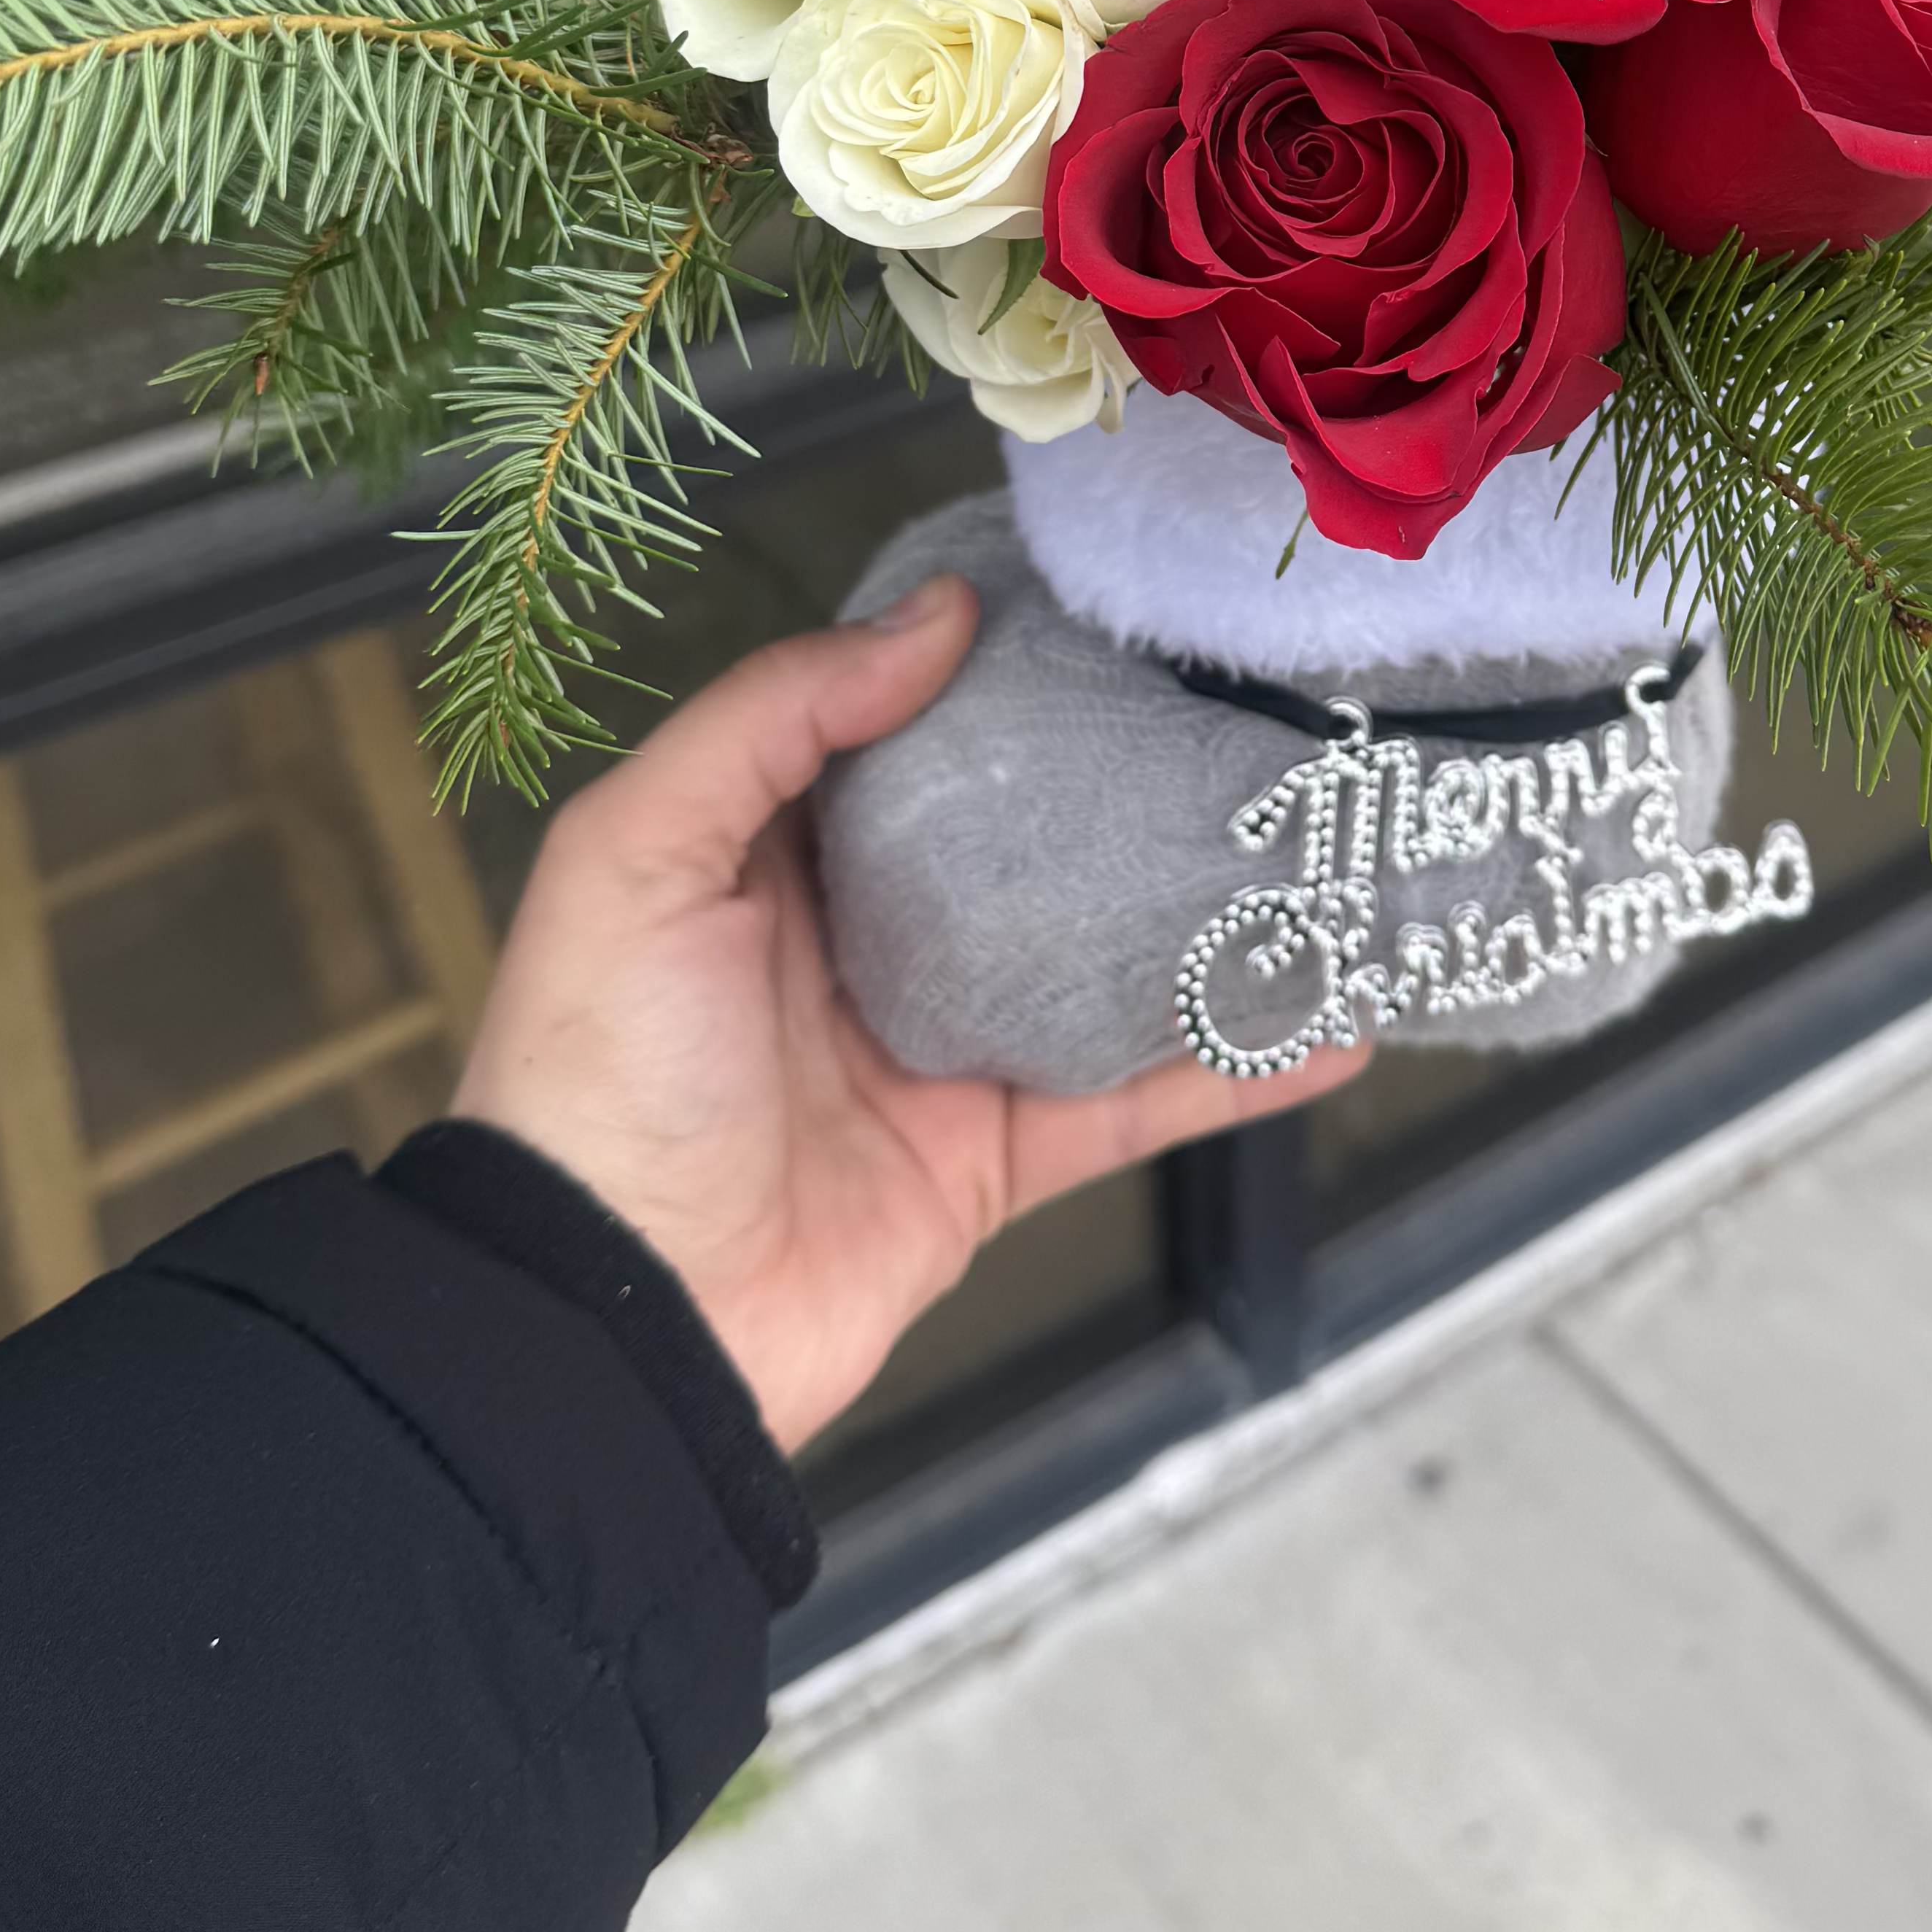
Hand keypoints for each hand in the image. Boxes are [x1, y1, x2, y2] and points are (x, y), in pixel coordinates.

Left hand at [455, 579, 1357, 1450]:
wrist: (618, 1324)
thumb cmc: (599, 1073)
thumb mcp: (638, 854)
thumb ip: (772, 719)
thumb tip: (935, 617)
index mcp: (766, 858)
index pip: (894, 731)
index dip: (984, 667)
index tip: (1098, 606)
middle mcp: (856, 942)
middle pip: (1016, 840)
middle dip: (1116, 781)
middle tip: (1241, 706)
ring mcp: (933, 1053)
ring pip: (1095, 964)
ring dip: (1201, 922)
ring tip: (1320, 852)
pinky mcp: (990, 1160)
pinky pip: (1132, 1101)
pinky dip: (1234, 1070)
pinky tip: (1332, 1025)